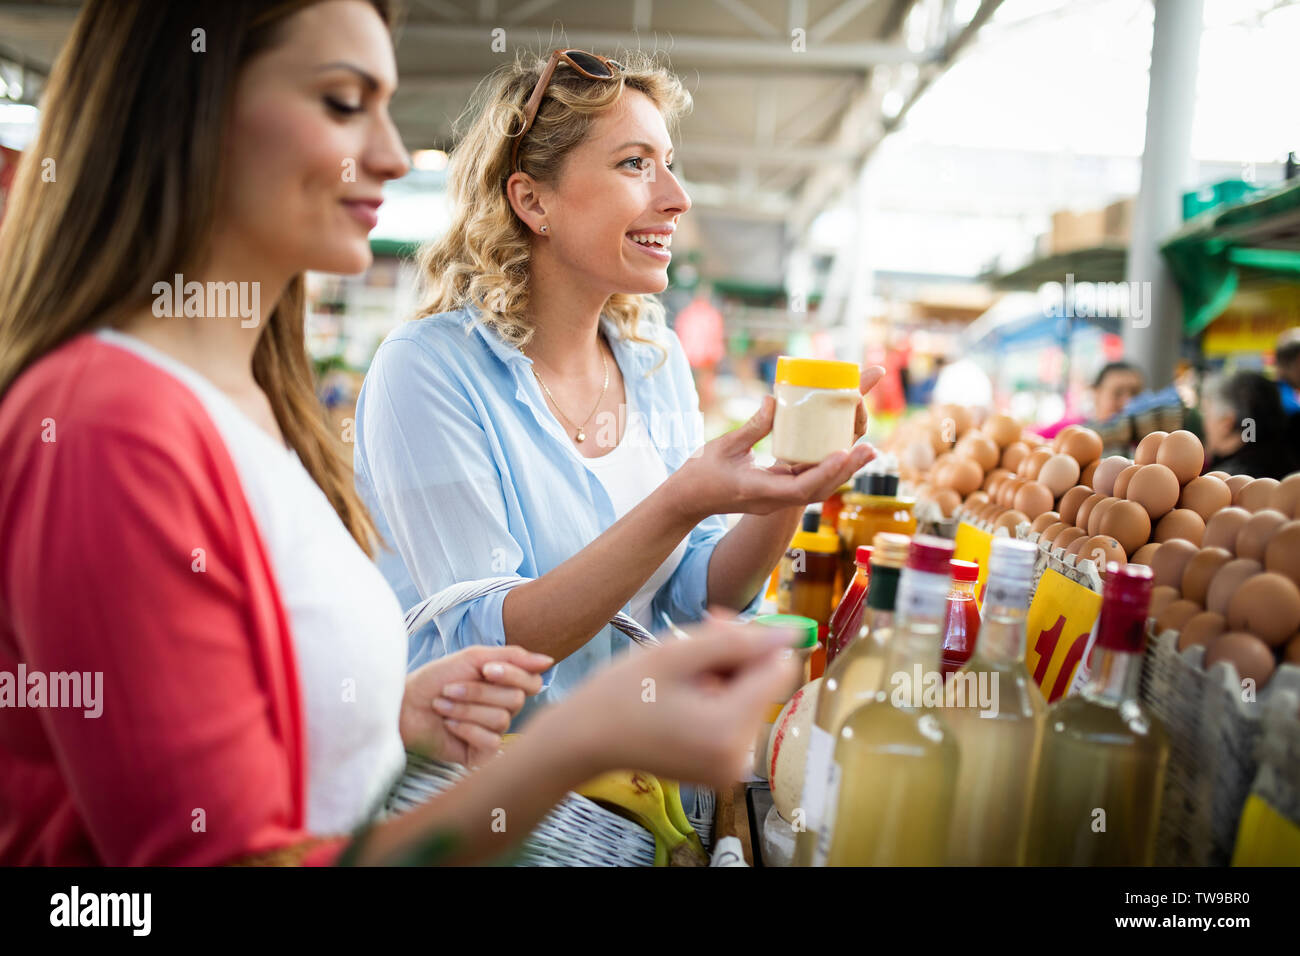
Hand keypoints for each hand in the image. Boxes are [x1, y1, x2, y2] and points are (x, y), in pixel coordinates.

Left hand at [400, 645, 552, 765]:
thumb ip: (512, 656)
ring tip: (443, 705)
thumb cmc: (435, 679)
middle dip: (478, 692)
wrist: (404, 705)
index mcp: (505, 685)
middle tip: (451, 688)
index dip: (513, 675)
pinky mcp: (481, 753)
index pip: (532, 681)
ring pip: (501, 719)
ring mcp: (493, 731)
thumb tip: (548, 661)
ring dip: (465, 709)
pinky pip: (490, 740)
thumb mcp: (473, 658)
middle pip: (515, 700)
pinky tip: (448, 726)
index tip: (486, 670)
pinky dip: (465, 729)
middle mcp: (504, 708)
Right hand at [531, 614, 800, 790]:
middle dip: (737, 657)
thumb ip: (737, 640)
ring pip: (751, 699)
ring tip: (683, 667)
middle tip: (695, 638)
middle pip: (764, 685)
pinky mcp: (722, 770)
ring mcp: (731, 768)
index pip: (778, 668)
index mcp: (729, 729)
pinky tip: (687, 690)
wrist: (586, 739)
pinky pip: (737, 720)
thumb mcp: (676, 654)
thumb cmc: (620, 692)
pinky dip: (719, 699)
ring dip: (726, 675)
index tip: (716, 627)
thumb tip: (790, 634)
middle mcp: (738, 756)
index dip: (753, 640)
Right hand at [668, 365, 886, 520]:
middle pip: (818, 491)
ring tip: (868, 450)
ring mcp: (776, 498)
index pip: (798, 490)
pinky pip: (808, 482)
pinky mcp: (777, 491)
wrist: (689, 500)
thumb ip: (752, 426)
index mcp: (759, 491)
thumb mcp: (724, 446)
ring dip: (843, 471)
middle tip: (872, 449)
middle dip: (847, 470)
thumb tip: (775, 400)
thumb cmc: (700, 473)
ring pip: (818, 489)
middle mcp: (773, 499)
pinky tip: (842, 451)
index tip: (844, 453)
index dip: (824, 472)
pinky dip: (827, 469)